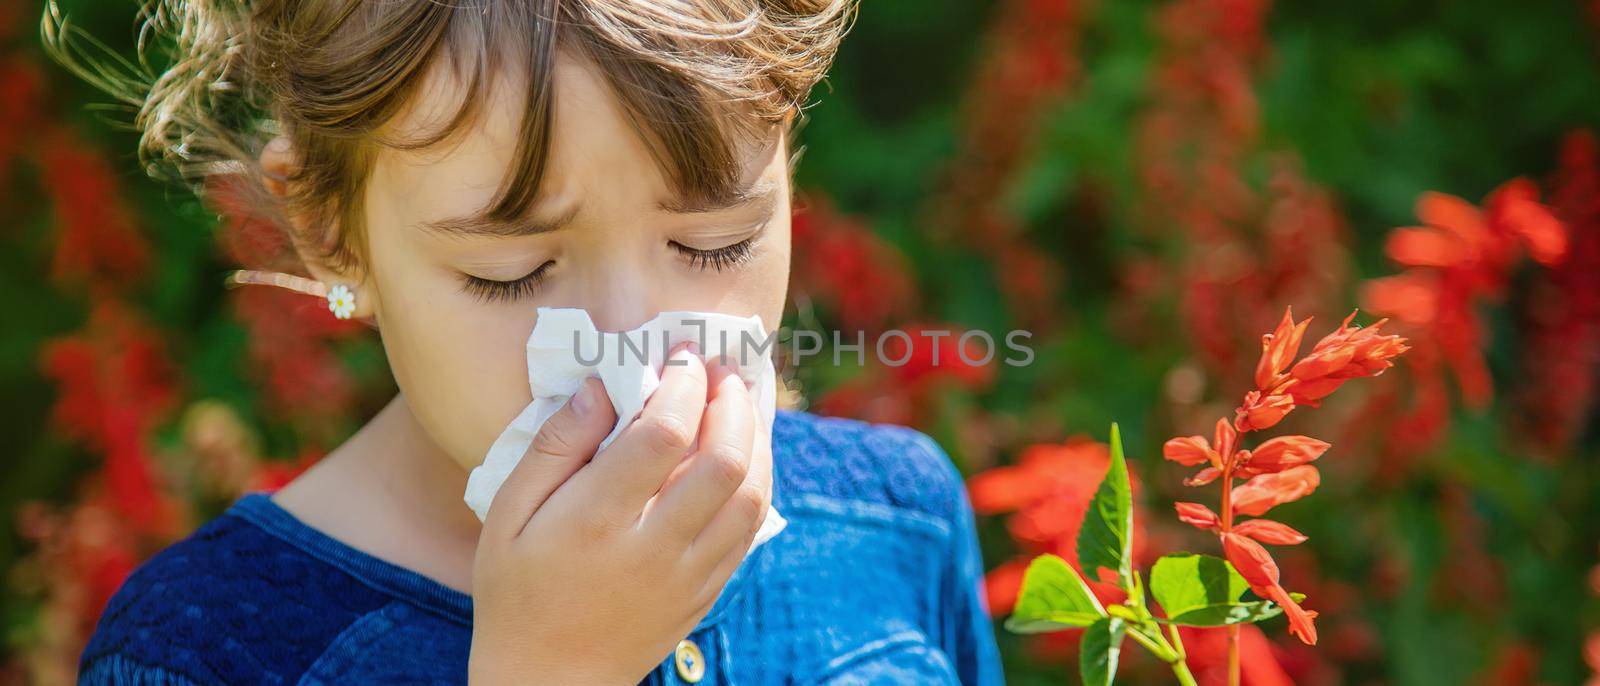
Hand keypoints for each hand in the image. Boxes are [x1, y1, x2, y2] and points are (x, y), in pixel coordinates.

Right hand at [468, 343, 772, 683]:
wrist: (549, 679)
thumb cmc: (518, 586)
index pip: (662, 436)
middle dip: (730, 403)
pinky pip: (751, 527)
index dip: (681, 385)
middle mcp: (652, 547)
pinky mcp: (708, 589)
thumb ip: (555, 445)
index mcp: (596, 521)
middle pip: (722, 461)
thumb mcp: (508, 513)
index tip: (680, 356)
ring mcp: (688, 573)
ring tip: (740, 401)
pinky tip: (746, 449)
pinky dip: (758, 478)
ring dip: (755, 436)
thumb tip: (601, 386)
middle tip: (721, 370)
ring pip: (750, 494)